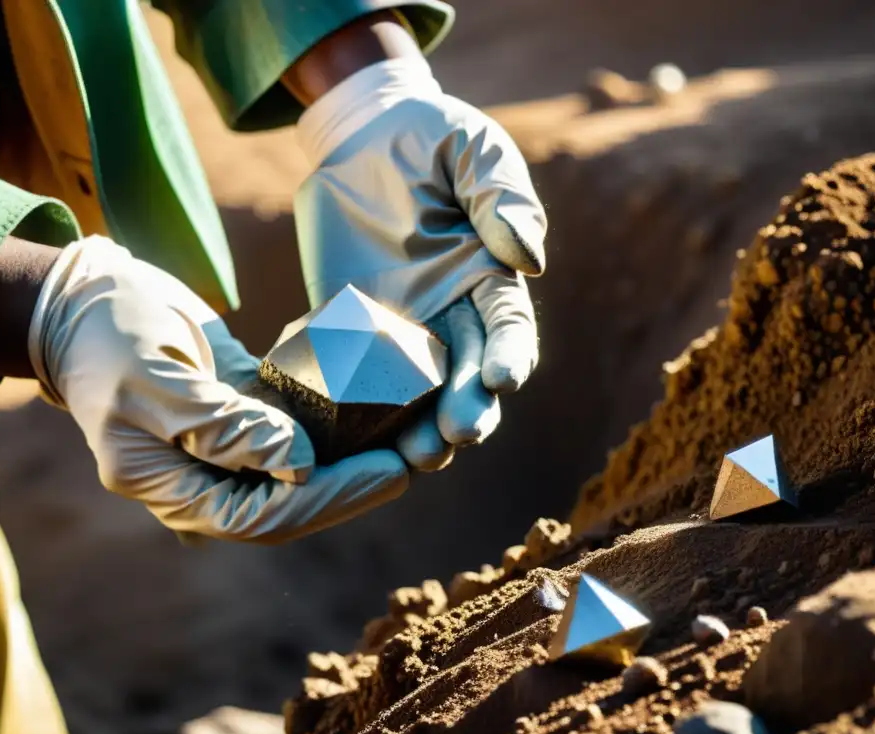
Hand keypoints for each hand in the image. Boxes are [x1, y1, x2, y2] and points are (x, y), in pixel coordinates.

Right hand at [28, 236, 407, 541]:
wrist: (86, 298)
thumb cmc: (107, 334)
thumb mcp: (154, 378)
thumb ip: (221, 427)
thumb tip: (297, 466)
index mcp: (169, 487)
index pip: (260, 517)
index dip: (328, 502)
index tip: (388, 471)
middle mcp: (200, 479)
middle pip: (289, 504)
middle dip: (353, 487)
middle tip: (416, 458)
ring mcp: (222, 450)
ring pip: (298, 472)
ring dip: (352, 460)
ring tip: (411, 439)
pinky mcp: (240, 416)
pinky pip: (294, 432)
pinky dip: (334, 426)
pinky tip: (377, 409)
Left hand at [293, 56, 545, 469]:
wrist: (359, 137)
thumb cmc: (428, 137)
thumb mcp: (471, 148)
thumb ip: (501, 196)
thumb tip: (528, 260)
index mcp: (488, 279)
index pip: (507, 329)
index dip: (508, 356)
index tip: (502, 380)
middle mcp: (449, 316)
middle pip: (464, 378)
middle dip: (465, 409)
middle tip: (455, 435)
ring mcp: (397, 329)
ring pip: (413, 395)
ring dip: (416, 428)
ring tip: (412, 454)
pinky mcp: (348, 329)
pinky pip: (349, 375)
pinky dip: (350, 407)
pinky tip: (346, 434)